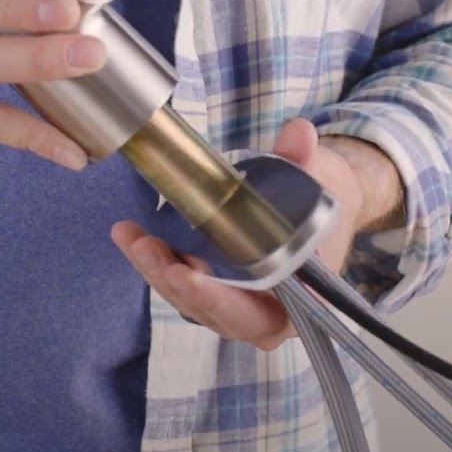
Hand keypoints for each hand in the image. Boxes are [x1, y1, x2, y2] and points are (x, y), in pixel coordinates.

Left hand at [110, 117, 384, 350]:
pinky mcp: (210, 283)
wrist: (317, 201)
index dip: (220, 302)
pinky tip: (128, 233)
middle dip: (174, 282)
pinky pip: (179, 278)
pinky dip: (153, 258)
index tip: (188, 276)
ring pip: (187, 297)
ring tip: (130, 236)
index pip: (257, 318)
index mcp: (299, 302)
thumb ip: (305, 161)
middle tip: (147, 248)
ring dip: (155, 269)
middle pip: (211, 310)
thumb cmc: (323, 199)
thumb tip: (299, 134)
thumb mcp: (321, 179)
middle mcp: (263, 310)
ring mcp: (233, 300)